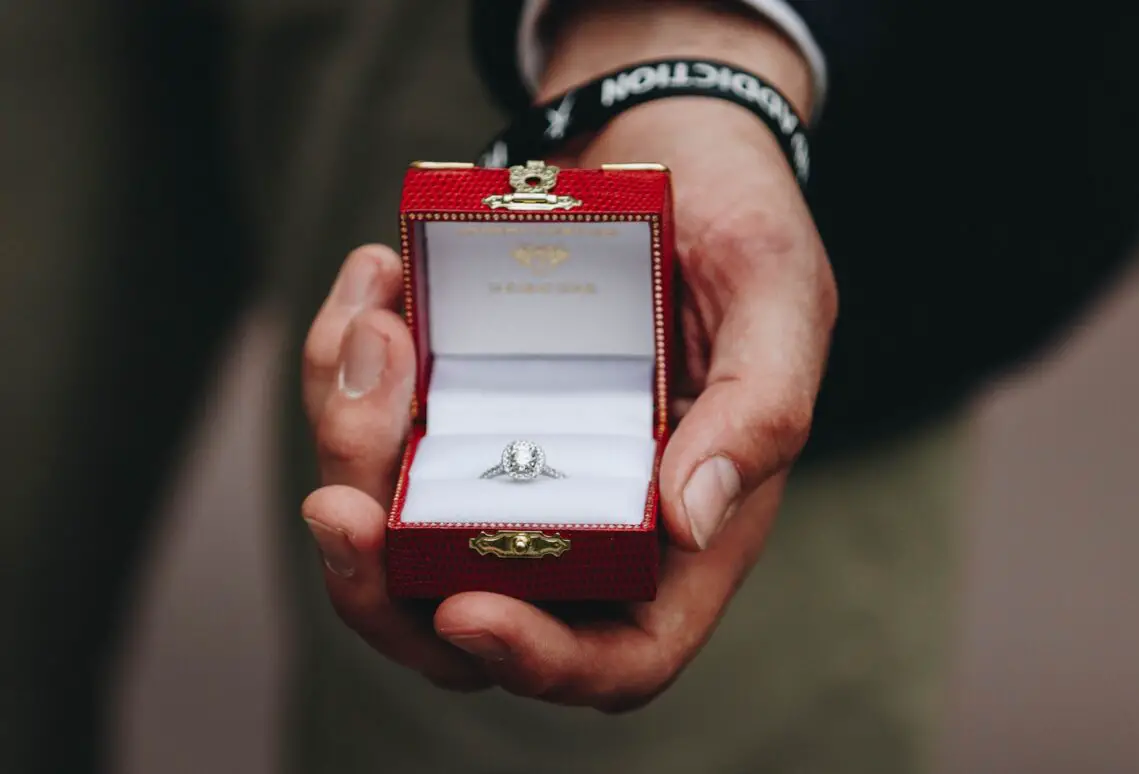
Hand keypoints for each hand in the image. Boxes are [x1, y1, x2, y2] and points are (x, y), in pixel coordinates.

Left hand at [299, 0, 836, 708]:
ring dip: (348, 443)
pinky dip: (342, 361)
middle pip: (461, 616)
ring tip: (373, 325)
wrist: (670, 143)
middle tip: (340, 503)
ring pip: (389, 523)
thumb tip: (690, 520)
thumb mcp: (779, 302)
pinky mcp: (448, 398)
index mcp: (675, 530)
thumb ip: (759, 411)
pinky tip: (375, 282)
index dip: (538, 660)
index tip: (464, 606)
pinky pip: (367, 420)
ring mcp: (502, 460)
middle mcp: (580, 515)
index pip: (612, 654)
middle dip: (383, 581)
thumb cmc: (741, 230)